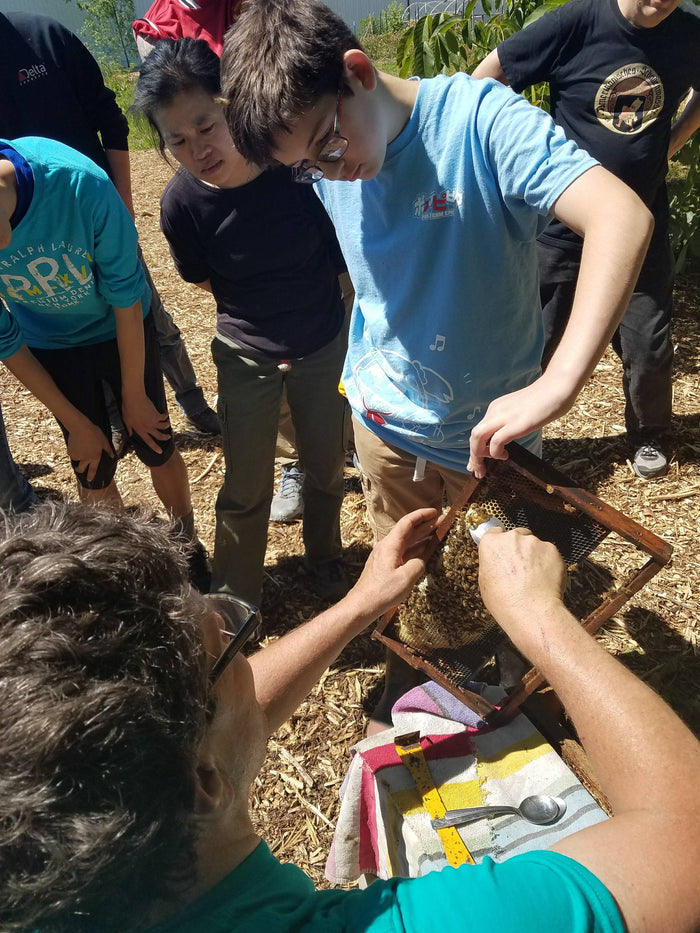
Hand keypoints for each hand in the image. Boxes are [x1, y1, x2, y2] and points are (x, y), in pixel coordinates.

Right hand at [66, 418, 114, 482]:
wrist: (80, 427)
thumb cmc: (94, 433)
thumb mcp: (104, 441)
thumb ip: (108, 450)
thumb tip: (113, 456)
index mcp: (95, 457)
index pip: (93, 469)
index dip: (91, 475)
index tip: (89, 480)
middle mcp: (85, 458)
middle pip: (81, 469)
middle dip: (80, 470)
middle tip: (79, 469)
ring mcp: (77, 456)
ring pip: (76, 459)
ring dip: (77, 456)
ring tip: (80, 446)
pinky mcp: (70, 452)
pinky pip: (72, 453)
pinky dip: (73, 450)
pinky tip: (76, 443)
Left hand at [121, 394, 170, 453]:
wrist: (134, 399)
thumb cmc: (128, 408)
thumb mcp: (126, 420)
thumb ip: (129, 428)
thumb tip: (130, 434)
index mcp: (139, 430)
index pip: (148, 442)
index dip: (155, 447)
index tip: (160, 452)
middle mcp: (147, 428)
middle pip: (159, 436)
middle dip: (165, 437)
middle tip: (168, 437)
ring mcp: (153, 422)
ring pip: (164, 427)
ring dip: (167, 425)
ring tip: (167, 423)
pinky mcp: (157, 415)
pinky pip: (164, 417)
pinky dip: (166, 415)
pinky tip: (166, 413)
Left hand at [349, 508, 438, 620]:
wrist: (362, 605)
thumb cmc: (382, 592)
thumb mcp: (406, 578)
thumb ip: (418, 564)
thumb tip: (422, 559)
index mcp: (390, 545)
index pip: (407, 523)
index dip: (421, 515)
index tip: (435, 512)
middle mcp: (387, 547)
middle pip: (408, 531)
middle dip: (425, 525)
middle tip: (442, 522)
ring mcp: (386, 556)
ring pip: (407, 542)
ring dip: (422, 537)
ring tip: (438, 534)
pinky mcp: (386, 565)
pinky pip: (404, 552)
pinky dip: (416, 549)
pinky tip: (425, 551)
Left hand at [467, 375, 573, 477]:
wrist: (558, 386)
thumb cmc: (545, 400)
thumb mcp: (520, 411)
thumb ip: (511, 422)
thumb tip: (507, 437)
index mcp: (496, 408)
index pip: (479, 430)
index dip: (476, 449)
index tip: (476, 463)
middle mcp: (496, 411)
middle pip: (474, 435)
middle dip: (474, 456)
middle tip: (478, 471)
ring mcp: (504, 416)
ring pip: (478, 437)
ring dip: (478, 455)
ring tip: (486, 467)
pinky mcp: (516, 424)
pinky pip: (495, 441)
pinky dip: (495, 452)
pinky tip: (505, 455)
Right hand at [477, 527, 566, 652]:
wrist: (532, 610)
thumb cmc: (505, 601)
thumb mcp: (485, 582)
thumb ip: (490, 563)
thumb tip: (497, 562)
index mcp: (491, 544)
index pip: (494, 533)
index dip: (500, 544)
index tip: (504, 552)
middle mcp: (512, 538)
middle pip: (517, 535)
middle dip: (519, 548)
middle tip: (520, 568)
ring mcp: (533, 542)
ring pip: (534, 545)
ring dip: (534, 556)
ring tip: (534, 577)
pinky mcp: (551, 549)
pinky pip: (549, 553)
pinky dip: (548, 562)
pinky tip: (544, 578)